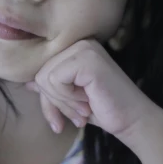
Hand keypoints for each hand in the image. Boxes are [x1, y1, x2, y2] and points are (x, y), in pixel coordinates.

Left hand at [27, 39, 158, 142]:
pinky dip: (67, 98)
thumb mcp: (71, 98)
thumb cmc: (104, 110)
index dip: (48, 99)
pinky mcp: (87, 59)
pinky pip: (54, 80)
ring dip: (62, 103)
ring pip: (45, 78)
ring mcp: (84, 48)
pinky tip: (87, 103)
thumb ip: (52, 87)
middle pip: (41, 74)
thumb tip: (28, 82)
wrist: (134, 121)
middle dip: (54, 103)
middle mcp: (80, 43)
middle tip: (76, 118)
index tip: (59, 120)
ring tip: (83, 111)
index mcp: (77, 48)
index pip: (43, 70)